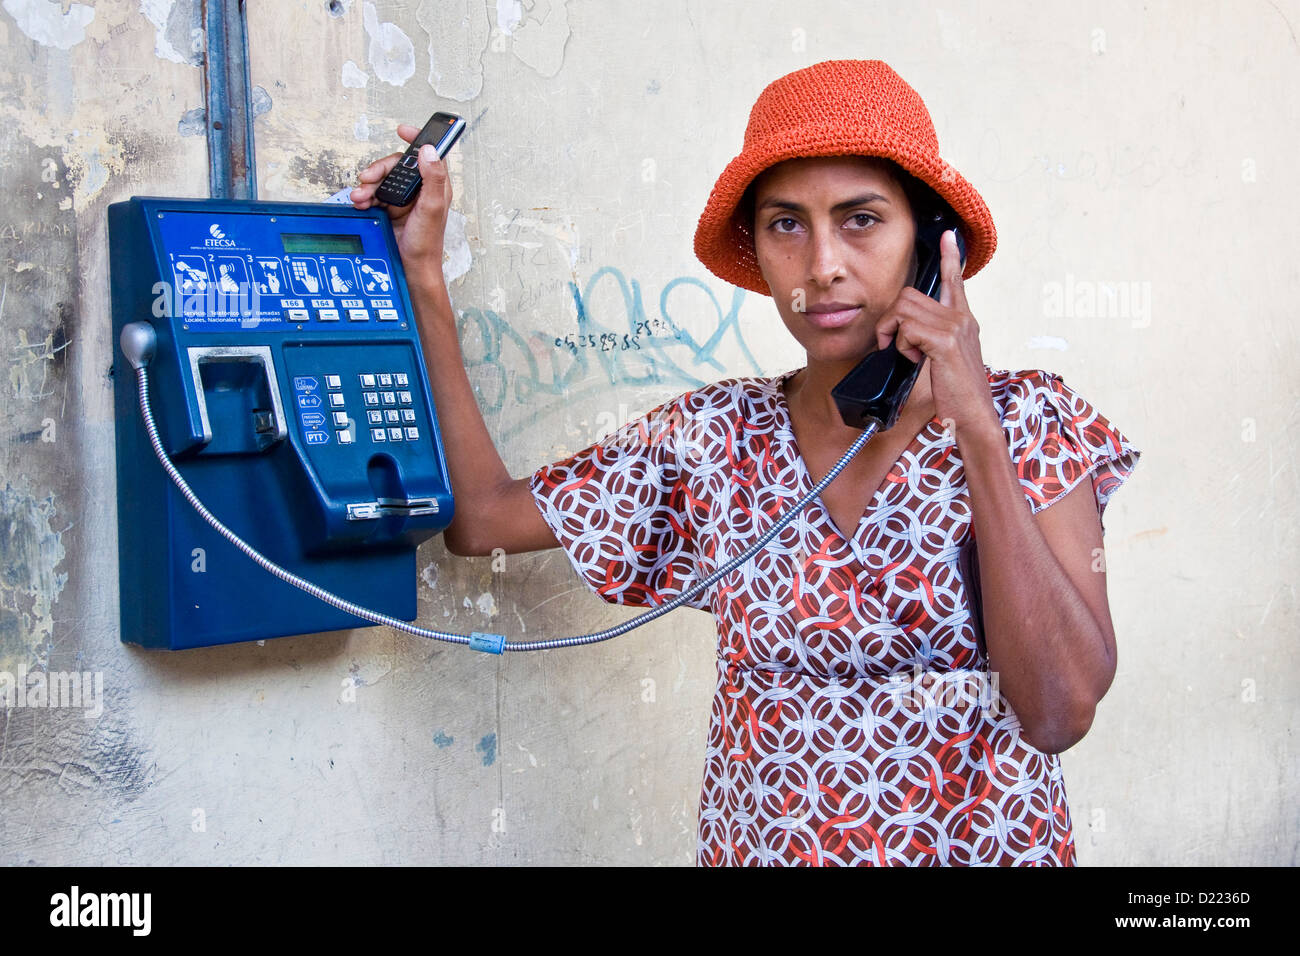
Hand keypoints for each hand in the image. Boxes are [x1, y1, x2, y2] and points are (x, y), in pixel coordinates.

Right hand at [350, 124, 452, 287]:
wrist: (411, 267)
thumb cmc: (427, 243)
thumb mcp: (432, 208)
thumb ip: (432, 178)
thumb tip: (429, 151)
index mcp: (435, 186)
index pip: (428, 154)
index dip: (416, 139)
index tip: (402, 130)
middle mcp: (419, 190)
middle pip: (397, 165)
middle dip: (380, 169)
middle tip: (368, 177)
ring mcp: (403, 199)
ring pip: (382, 179)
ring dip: (368, 185)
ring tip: (361, 196)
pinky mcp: (390, 209)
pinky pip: (374, 194)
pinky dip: (365, 197)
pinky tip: (361, 202)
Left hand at [872, 229, 999, 436]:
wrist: (974, 416)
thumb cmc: (957, 393)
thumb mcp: (945, 359)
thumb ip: (931, 340)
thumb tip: (906, 332)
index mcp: (962, 320)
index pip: (954, 280)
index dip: (949, 257)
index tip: (947, 236)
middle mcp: (961, 318)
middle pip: (909, 296)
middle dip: (890, 320)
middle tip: (892, 344)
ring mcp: (955, 327)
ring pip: (904, 310)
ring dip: (894, 334)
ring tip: (908, 355)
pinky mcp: (945, 342)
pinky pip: (907, 329)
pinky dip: (902, 346)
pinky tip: (914, 361)